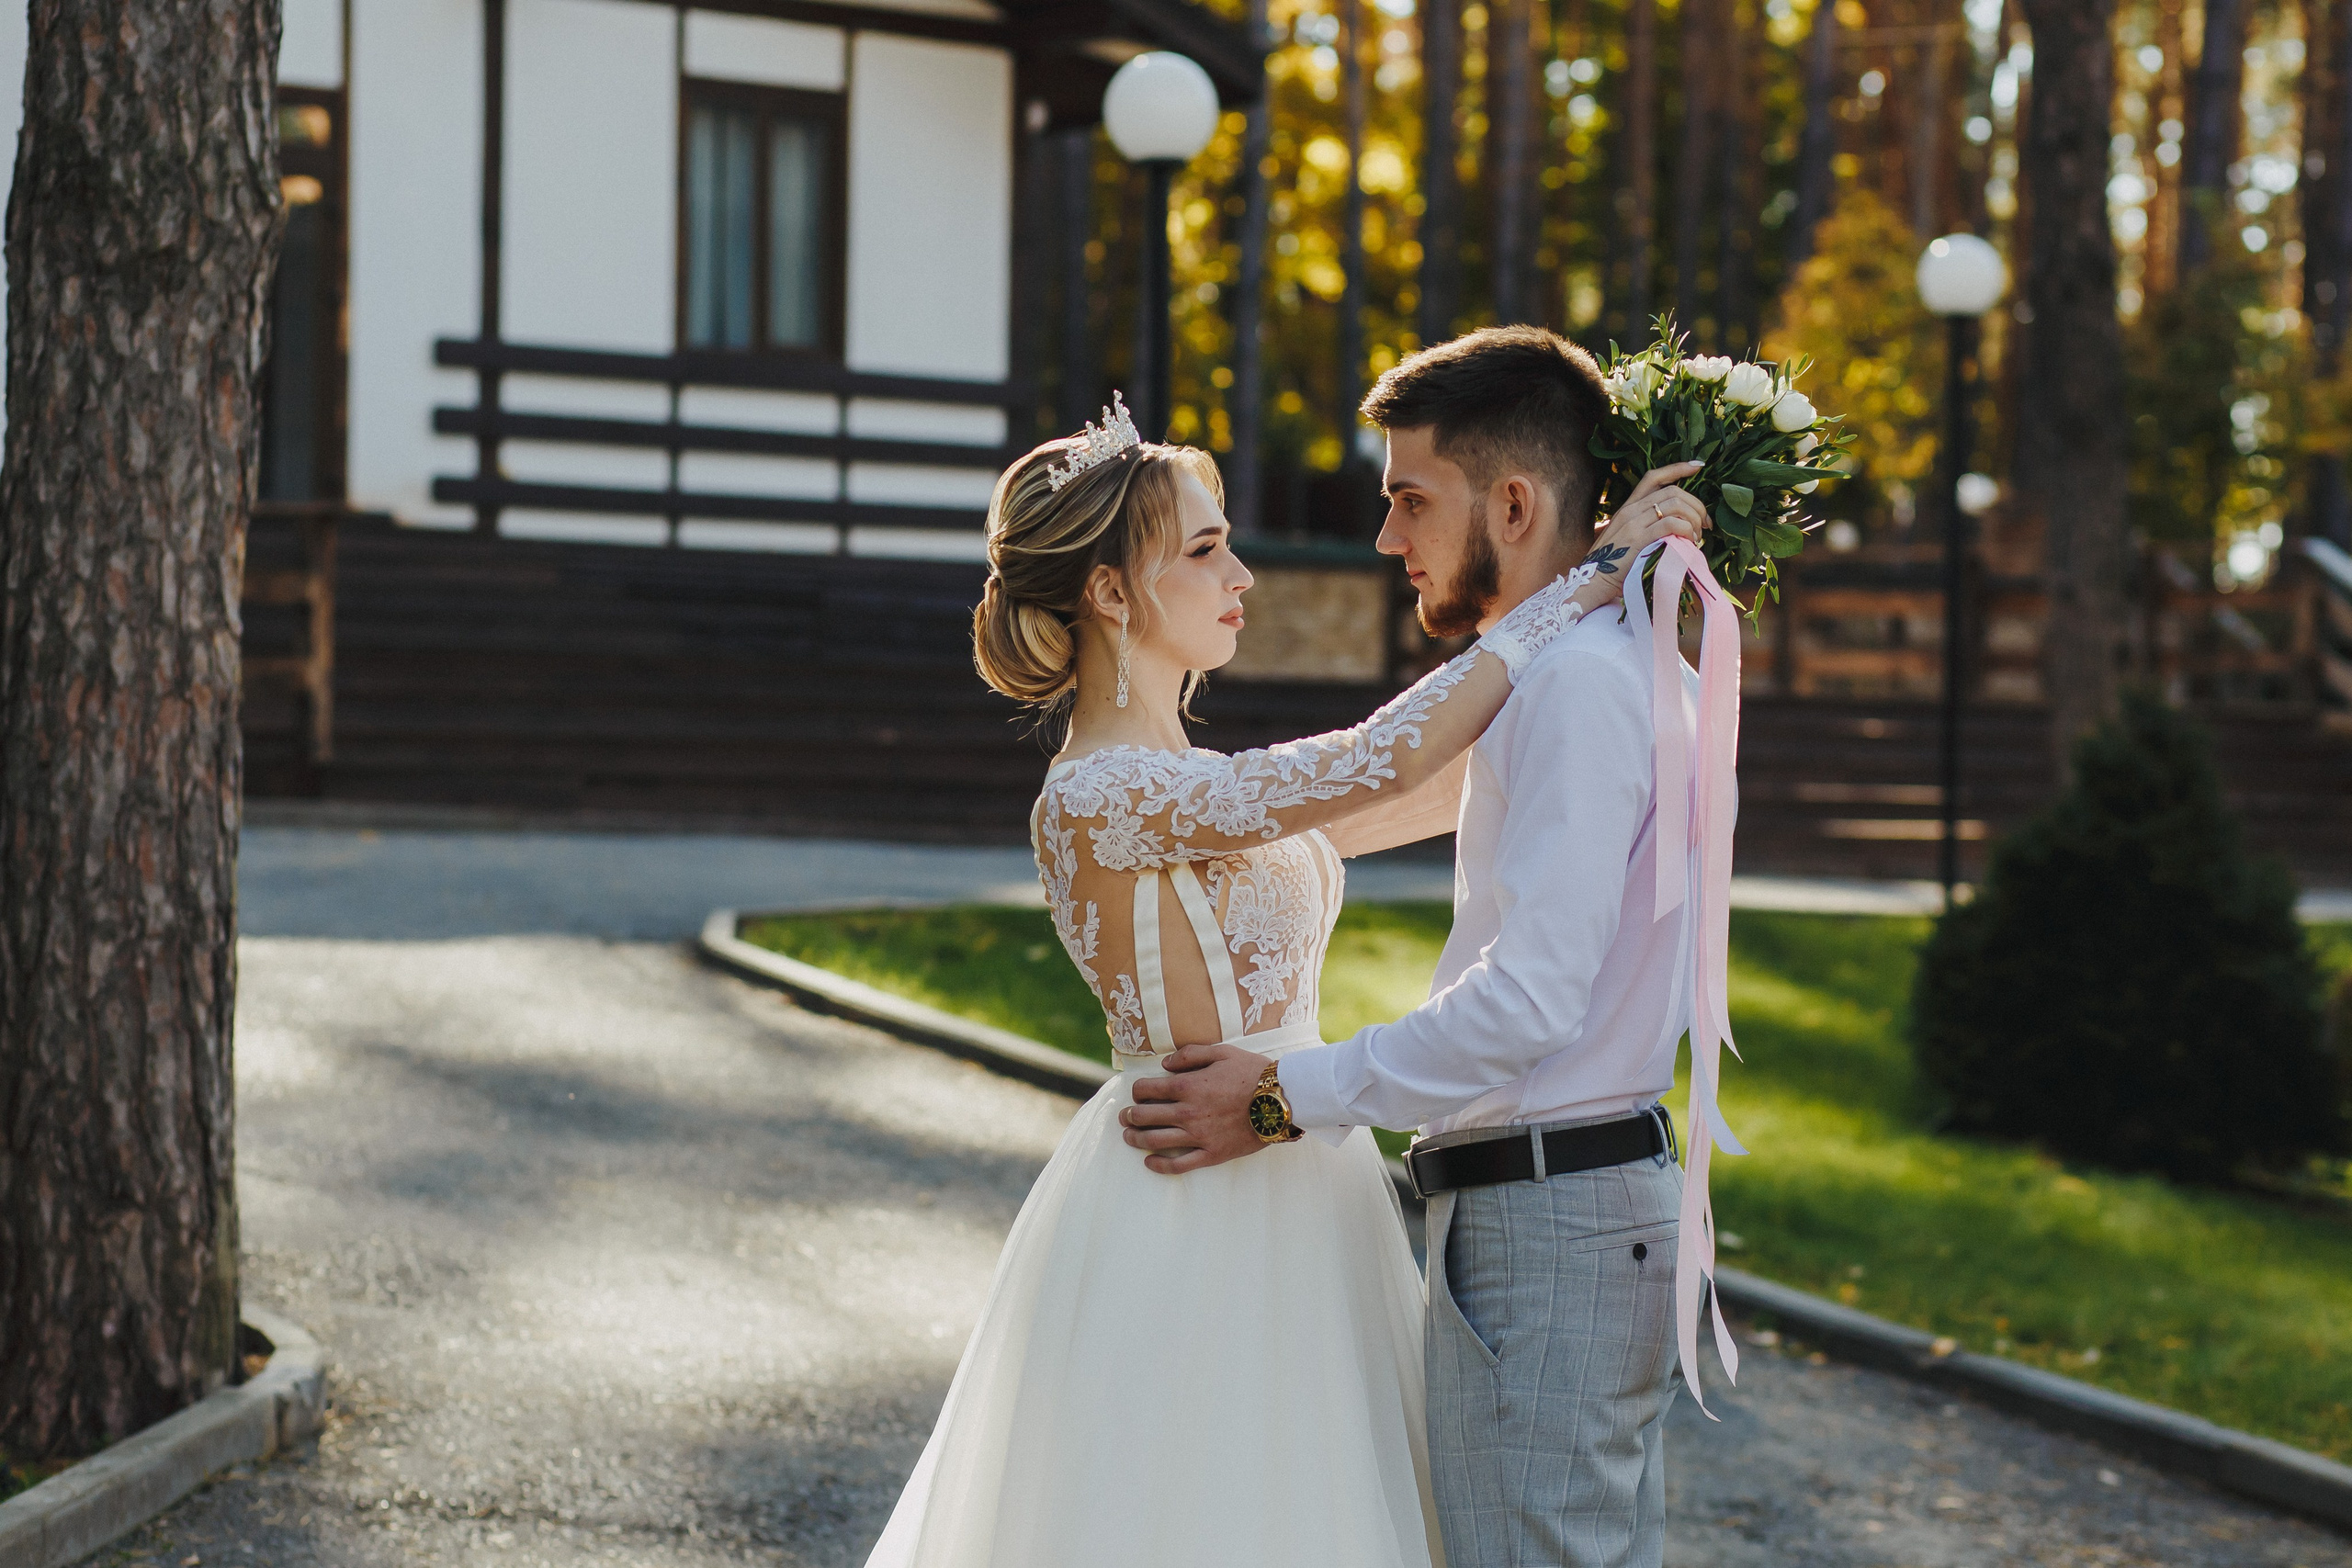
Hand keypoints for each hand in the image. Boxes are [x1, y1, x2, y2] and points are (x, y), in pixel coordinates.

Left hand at [1117, 1044, 1273, 1173]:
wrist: (1282, 1099)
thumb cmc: (1252, 1073)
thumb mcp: (1221, 1052)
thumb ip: (1189, 1055)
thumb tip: (1164, 1065)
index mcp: (1187, 1087)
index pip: (1146, 1090)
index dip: (1136, 1091)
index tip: (1137, 1092)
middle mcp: (1187, 1113)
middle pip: (1145, 1116)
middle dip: (1129, 1116)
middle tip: (1125, 1116)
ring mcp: (1198, 1136)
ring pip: (1155, 1141)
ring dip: (1136, 1139)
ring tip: (1128, 1136)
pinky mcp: (1211, 1155)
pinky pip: (1179, 1165)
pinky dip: (1159, 1165)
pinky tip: (1149, 1162)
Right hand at [1586, 460, 1708, 587]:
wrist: (1592, 581)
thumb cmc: (1612, 565)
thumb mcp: (1625, 538)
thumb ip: (1645, 527)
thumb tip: (1676, 528)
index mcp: (1628, 507)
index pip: (1654, 477)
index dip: (1677, 468)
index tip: (1698, 467)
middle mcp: (1631, 510)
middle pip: (1673, 491)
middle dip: (1697, 505)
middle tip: (1705, 524)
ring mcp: (1633, 523)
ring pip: (1675, 505)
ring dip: (1694, 518)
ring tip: (1697, 536)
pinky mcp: (1639, 538)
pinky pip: (1671, 524)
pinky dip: (1687, 530)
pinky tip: (1689, 541)